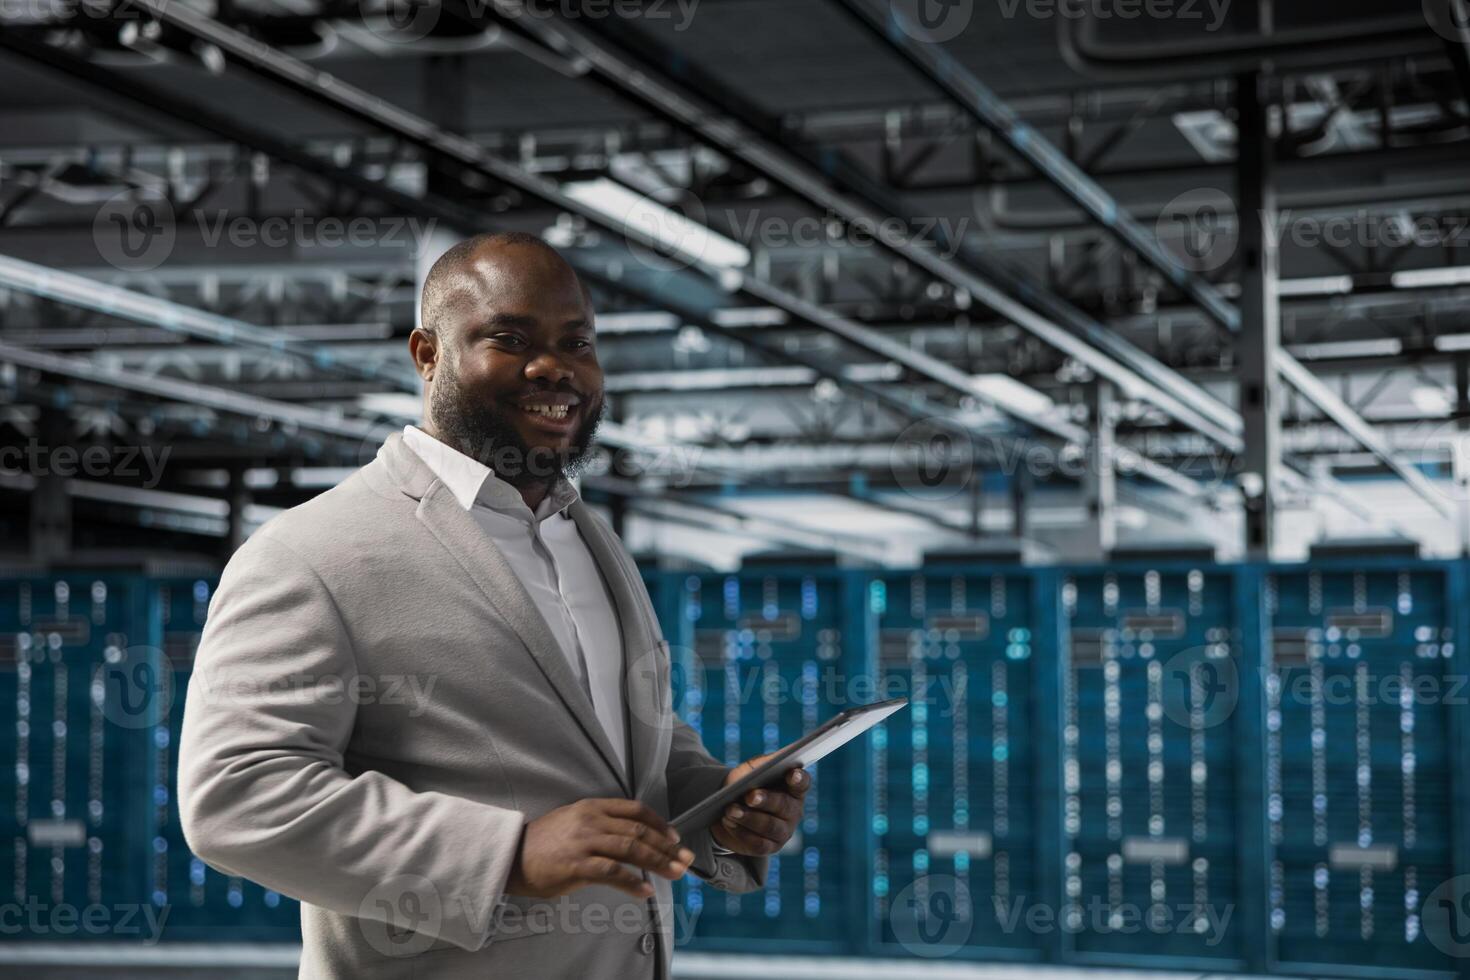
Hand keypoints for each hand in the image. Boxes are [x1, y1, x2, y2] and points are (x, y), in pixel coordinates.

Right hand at [506, 798, 694, 899]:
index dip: (659, 823)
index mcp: (593, 807)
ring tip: (676, 873)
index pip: (635, 810)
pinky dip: (633, 883)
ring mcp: (585, 842)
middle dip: (667, 846)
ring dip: (658, 862)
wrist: (512, 855)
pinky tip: (646, 890)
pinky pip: (613, 873)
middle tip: (686, 859)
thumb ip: (601, 824)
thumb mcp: (574, 820)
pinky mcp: (578, 865)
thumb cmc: (545, 842)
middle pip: (639, 831)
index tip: (675, 837)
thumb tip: (633, 839)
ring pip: (632, 849)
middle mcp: (592, 821)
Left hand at [709, 756, 809, 856]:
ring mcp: (783, 831)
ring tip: (730, 810)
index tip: (792, 774)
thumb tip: (771, 763)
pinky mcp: (769, 847)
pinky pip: (758, 844)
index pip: (802, 783)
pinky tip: (729, 822)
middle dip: (765, 800)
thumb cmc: (746, 783)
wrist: (727, 807)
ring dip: (749, 818)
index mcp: (793, 789)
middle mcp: (794, 811)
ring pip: (770, 827)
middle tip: (749, 796)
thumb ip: (763, 764)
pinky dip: (741, 832)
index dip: (799, 779)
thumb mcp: (751, 769)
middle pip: (784, 806)